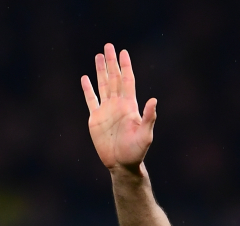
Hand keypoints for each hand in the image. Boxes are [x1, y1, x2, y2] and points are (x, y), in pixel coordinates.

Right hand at [81, 43, 156, 173]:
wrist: (122, 164)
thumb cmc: (136, 151)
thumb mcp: (146, 135)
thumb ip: (148, 118)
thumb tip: (153, 100)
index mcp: (130, 106)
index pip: (127, 81)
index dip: (125, 67)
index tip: (123, 52)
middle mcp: (118, 105)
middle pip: (114, 78)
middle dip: (111, 62)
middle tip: (109, 46)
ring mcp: (106, 111)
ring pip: (103, 85)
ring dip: (100, 71)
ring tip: (98, 56)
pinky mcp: (95, 119)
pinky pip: (91, 100)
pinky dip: (88, 89)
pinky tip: (85, 78)